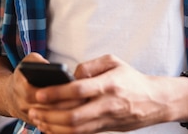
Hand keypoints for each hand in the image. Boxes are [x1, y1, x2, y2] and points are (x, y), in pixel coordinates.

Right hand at [8, 53, 84, 126]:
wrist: (10, 95)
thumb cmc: (24, 75)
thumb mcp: (28, 62)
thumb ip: (39, 61)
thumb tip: (56, 69)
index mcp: (22, 88)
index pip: (41, 93)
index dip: (57, 91)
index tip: (73, 86)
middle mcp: (24, 106)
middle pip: (49, 109)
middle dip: (66, 104)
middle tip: (84, 99)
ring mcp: (30, 118)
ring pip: (51, 120)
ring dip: (67, 114)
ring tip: (84, 107)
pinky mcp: (35, 125)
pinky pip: (51, 127)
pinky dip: (63, 123)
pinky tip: (77, 117)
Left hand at [27, 54, 172, 133]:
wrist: (155, 101)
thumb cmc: (131, 78)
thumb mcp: (113, 61)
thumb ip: (90, 65)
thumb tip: (70, 74)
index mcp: (108, 84)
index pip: (78, 90)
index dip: (56, 93)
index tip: (39, 93)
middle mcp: (107, 104)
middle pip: (74, 115)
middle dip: (50, 114)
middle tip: (33, 110)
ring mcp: (107, 119)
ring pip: (76, 129)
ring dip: (54, 126)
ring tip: (37, 120)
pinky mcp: (106, 129)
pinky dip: (64, 133)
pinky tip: (51, 128)